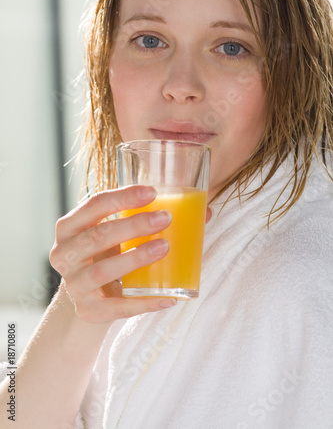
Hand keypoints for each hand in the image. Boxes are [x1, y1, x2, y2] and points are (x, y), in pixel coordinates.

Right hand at [49, 185, 175, 322]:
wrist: (87, 296)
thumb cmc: (106, 254)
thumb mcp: (116, 233)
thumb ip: (148, 218)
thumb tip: (205, 211)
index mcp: (69, 227)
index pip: (93, 206)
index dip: (122, 197)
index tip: (152, 192)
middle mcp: (64, 254)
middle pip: (97, 237)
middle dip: (133, 225)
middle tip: (165, 218)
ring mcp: (75, 285)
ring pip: (103, 271)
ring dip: (135, 258)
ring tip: (165, 247)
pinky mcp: (90, 310)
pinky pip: (119, 307)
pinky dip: (145, 303)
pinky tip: (170, 297)